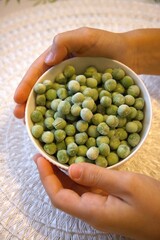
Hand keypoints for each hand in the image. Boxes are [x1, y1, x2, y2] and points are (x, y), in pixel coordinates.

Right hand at [13, 27, 131, 118]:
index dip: (27, 85)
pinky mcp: (87, 102)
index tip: (17, 99)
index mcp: (57, 62)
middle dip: (31, 105)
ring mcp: (75, 93)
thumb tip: (48, 60)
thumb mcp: (84, 36)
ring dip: (46, 117)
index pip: (38, 73)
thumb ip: (65, 42)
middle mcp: (63, 80)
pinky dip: (68, 121)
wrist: (129, 55)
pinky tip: (62, 132)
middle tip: (20, 118)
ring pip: (57, 105)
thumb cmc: (106, 42)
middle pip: (44, 92)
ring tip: (36, 129)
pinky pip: (76, 112)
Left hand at [33, 155, 159, 239]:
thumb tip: (71, 168)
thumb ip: (98, 177)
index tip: (40, 159)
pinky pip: (86, 189)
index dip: (46, 178)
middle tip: (43, 154)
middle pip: (63, 195)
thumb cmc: (154, 204)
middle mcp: (92, 212)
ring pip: (73, 192)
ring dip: (62, 175)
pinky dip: (78, 176)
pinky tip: (77, 164)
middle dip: (50, 175)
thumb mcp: (127, 185)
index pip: (59, 197)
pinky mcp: (106, 203)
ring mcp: (99, 208)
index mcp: (93, 212)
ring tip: (55, 156)